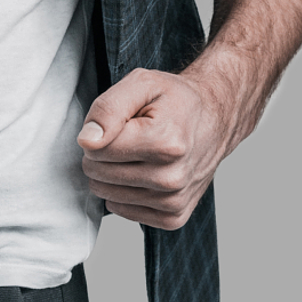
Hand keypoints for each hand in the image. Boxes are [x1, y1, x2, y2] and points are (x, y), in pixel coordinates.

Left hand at [77, 67, 229, 229]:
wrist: (214, 120)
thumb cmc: (174, 100)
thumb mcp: (141, 84)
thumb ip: (108, 109)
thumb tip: (86, 141)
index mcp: (165, 142)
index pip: (97, 150)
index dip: (97, 133)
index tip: (118, 122)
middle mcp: (172, 178)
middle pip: (99, 174)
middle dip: (101, 153)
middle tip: (126, 136)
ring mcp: (174, 201)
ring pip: (107, 194)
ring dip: (111, 173)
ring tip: (135, 152)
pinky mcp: (173, 217)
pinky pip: (122, 210)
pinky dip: (123, 191)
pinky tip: (140, 171)